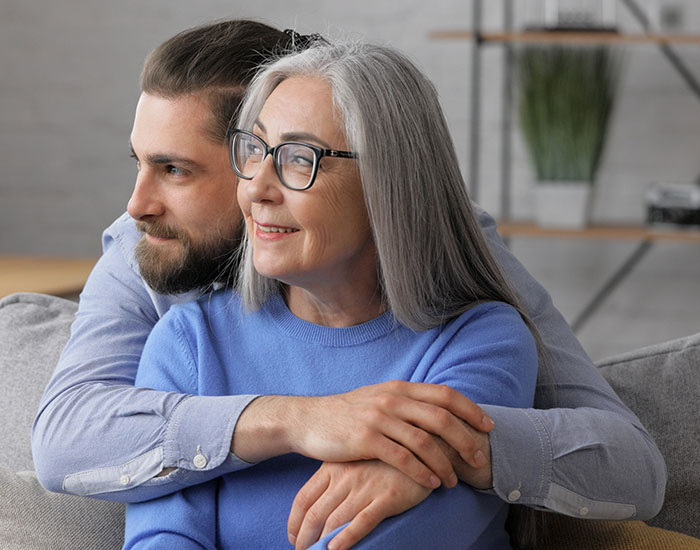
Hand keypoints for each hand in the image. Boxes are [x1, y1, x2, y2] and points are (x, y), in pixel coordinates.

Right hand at [233, 381, 493, 488]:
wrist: (309, 420)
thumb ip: (407, 402)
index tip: (488, 425)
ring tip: (454, 479)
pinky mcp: (366, 439)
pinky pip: (403, 458)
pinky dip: (422, 473)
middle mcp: (392, 399)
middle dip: (466, 439)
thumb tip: (440, 410)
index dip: (470, 409)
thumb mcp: (379, 398)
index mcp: (399, 387)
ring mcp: (379, 418)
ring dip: (445, 463)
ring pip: (425, 441)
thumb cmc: (348, 413)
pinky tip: (431, 484)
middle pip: (441, 418)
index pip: (445, 394)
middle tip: (479, 457)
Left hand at [288, 460, 431, 549]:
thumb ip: (335, 479)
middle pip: (315, 514)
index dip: (294, 522)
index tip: (293, 537)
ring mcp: (366, 487)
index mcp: (333, 466)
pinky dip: (346, 538)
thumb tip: (317, 507)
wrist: (421, 443)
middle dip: (305, 538)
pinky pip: (362, 521)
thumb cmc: (383, 457)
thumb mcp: (352, 461)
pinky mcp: (388, 497)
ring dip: (321, 543)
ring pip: (334, 521)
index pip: (303, 498)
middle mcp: (346, 477)